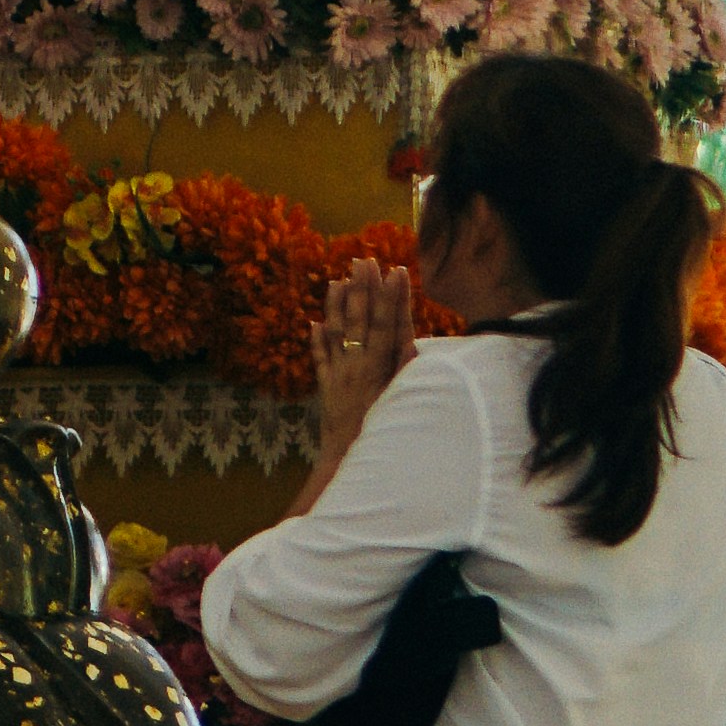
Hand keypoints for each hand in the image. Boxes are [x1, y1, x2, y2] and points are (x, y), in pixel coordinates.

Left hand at [311, 259, 415, 469]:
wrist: (348, 465)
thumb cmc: (381, 436)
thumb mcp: (399, 402)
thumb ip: (404, 370)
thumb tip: (410, 340)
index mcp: (379, 369)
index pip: (388, 325)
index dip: (393, 298)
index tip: (396, 271)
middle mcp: (357, 367)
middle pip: (360, 321)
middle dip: (364, 289)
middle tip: (365, 261)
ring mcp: (338, 375)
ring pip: (337, 333)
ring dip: (337, 306)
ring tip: (337, 280)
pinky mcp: (326, 388)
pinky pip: (319, 359)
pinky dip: (317, 340)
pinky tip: (315, 323)